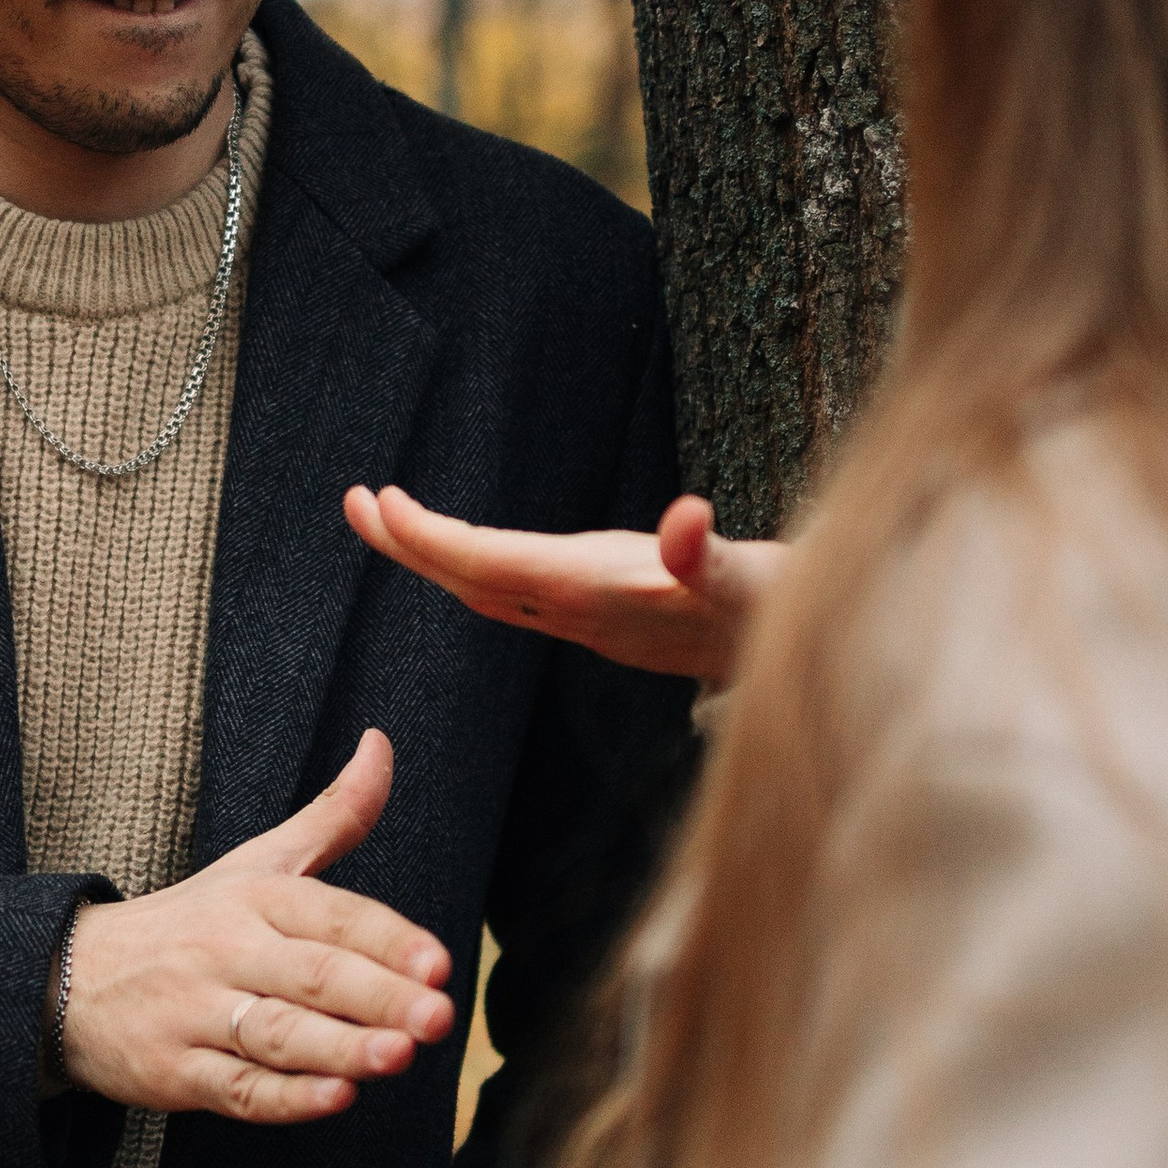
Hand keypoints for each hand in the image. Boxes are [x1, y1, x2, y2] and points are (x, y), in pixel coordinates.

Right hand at [60, 729, 454, 1123]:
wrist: (64, 978)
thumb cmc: (189, 924)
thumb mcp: (257, 863)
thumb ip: (333, 815)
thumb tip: (382, 744)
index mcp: (256, 898)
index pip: (331, 916)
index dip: (388, 940)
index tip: (439, 963)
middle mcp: (227, 951)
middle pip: (311, 974)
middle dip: (378, 996)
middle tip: (440, 1016)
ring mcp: (197, 1013)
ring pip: (277, 1033)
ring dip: (340, 1048)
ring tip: (398, 1057)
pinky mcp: (174, 1071)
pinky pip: (235, 1088)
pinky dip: (285, 1098)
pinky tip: (334, 1099)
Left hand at [343, 484, 788, 683]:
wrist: (813, 665)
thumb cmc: (784, 616)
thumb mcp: (754, 581)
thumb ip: (713, 558)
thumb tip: (687, 520)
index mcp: (598, 596)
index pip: (491, 567)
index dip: (433, 538)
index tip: (381, 504)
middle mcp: (582, 613)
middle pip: (475, 582)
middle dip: (412, 545)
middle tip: (354, 502)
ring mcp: (592, 620)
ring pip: (494, 590)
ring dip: (439, 555)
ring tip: (390, 517)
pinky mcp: (609, 616)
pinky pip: (523, 592)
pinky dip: (482, 563)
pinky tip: (469, 551)